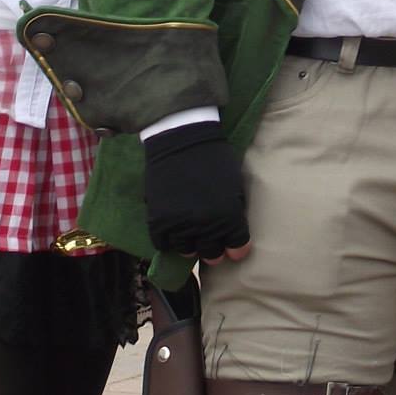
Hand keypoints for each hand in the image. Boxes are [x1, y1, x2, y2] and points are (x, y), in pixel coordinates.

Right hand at [142, 120, 250, 262]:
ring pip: (187, 252)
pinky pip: (163, 244)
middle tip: (210, 241)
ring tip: (190, 234)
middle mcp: (206, 227)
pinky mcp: (158, 221)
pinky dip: (168, 240)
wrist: (181, 140)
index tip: (234, 247)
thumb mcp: (235, 186)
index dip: (236, 249)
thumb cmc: (214, 158)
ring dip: (190, 245)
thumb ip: (235, 213)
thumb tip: (233, 235)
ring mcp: (180, 226)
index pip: (237, 248)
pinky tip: (172, 230)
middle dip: (214, 250)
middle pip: (212, 254)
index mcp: (229, 217)